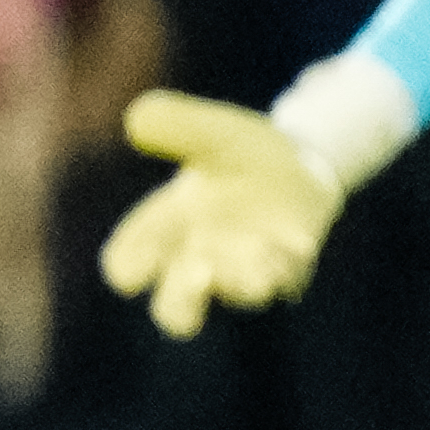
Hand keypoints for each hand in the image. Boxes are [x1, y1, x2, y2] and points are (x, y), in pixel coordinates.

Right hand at [95, 90, 350, 335]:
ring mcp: (245, 268)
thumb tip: (137, 119)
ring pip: (235, 295)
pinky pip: (287, 279)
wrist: (301, 160)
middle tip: (198, 273)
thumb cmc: (241, 151)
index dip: (128, 269)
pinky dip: (288, 264)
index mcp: (164, 229)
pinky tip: (295, 242)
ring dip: (241, 279)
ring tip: (254, 251)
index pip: (128, 263)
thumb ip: (176, 125)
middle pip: (173, 310)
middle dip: (182, 302)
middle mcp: (199, 259)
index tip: (133, 271)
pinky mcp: (289, 267)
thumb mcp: (211, 131)